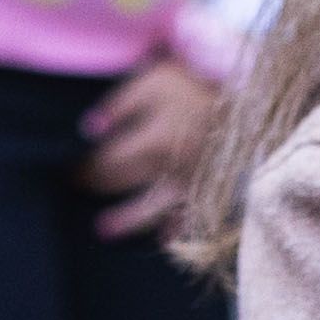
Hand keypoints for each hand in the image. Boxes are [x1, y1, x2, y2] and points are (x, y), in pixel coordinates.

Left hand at [76, 52, 226, 236]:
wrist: (252, 103)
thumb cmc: (198, 87)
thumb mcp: (157, 80)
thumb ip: (120, 103)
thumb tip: (87, 130)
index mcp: (152, 140)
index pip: (105, 161)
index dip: (82, 164)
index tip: (67, 163)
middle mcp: (166, 170)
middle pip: (120, 183)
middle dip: (93, 184)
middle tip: (76, 184)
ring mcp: (187, 185)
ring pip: (148, 211)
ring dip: (124, 221)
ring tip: (102, 229)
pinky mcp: (207, 191)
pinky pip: (188, 219)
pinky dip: (174, 231)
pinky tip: (162, 239)